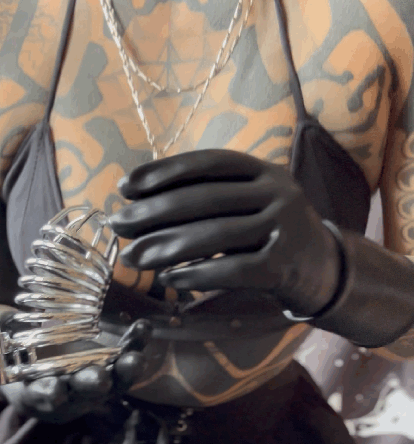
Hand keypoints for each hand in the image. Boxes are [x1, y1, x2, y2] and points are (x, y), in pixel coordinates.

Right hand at [0, 319, 150, 424]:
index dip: (50, 393)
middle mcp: (69, 395)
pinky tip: (142, 328)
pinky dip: (134, 347)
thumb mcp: (3, 354)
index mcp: (38, 393)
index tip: (54, 390)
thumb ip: (2, 339)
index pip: (45, 396)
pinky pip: (124, 362)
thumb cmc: (16, 361)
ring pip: (113, 383)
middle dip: (92, 385)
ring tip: (136, 358)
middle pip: (84, 393)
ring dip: (125, 372)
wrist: (35, 375)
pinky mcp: (110, 370)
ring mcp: (93, 386)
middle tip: (100, 379)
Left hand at [111, 149, 341, 316]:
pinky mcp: (284, 266)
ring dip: (166, 247)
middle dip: (154, 212)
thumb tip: (137, 204)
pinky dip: (196, 275)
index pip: (208, 163)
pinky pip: (231, 270)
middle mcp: (278, 193)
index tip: (125, 186)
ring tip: (134, 258)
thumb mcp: (247, 205)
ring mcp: (284, 228)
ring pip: (215, 235)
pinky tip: (168, 279)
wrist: (325, 270)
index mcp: (264, 171)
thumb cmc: (269, 235)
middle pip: (205, 199)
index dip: (164, 171)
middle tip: (118, 225)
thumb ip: (205, 200)